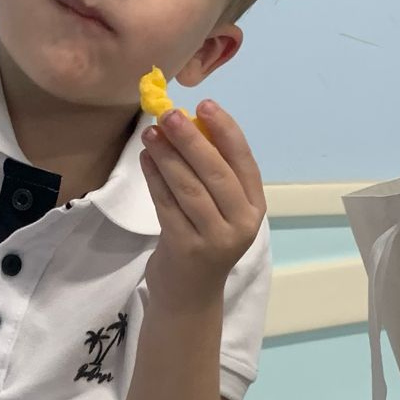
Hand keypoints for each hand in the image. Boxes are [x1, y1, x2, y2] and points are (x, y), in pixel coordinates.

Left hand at [140, 100, 265, 311]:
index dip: (226, 131)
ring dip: (168, 156)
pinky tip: (146, 159)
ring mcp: (214, 239)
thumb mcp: (220, 210)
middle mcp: (240, 224)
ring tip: (151, 132)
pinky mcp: (186, 249)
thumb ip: (213, 175)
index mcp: (254, 207)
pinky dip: (155, 179)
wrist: (189, 295)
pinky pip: (167, 206)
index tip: (206, 104)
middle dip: (191, 140)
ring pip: (189, 189)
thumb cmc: (203, 241)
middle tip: (169, 113)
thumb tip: (189, 124)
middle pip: (216, 174)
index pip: (244, 162)